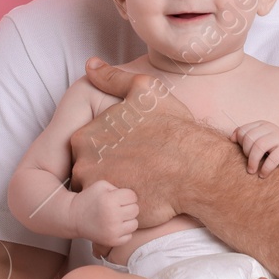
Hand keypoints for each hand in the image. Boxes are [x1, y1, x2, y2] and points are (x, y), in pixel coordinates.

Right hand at [68, 179, 137, 249]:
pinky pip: (129, 236)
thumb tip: (135, 196)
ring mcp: (112, 230)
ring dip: (128, 220)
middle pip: (135, 209)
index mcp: (110, 200)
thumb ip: (118, 187)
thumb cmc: (89, 199)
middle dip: (128, 207)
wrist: (73, 217)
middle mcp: (112, 216)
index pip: (133, 196)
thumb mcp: (101, 185)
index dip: (126, 196)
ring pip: (135, 223)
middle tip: (117, 207)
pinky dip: (123, 232)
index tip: (118, 198)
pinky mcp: (112, 241)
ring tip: (117, 217)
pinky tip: (114, 226)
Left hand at [70, 58, 202, 226]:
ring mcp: (96, 191)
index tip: (132, 150)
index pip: (87, 148)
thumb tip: (90, 65)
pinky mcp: (111, 213)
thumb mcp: (143, 90)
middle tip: (139, 167)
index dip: (111, 149)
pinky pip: (112, 212)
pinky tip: (145, 197)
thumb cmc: (172, 127)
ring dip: (116, 188)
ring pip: (100, 192)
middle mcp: (82, 164)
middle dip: (109, 170)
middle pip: (90, 171)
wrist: (196, 167)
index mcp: (84, 136)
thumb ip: (111, 78)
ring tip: (143, 182)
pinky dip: (125, 206)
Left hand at [233, 120, 278, 176]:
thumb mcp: (260, 143)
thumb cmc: (275, 152)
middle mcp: (271, 128)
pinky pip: (272, 158)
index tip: (242, 155)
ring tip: (252, 171)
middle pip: (250, 138)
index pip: (243, 131)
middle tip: (249, 165)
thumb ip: (247, 139)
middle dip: (246, 153)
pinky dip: (265, 168)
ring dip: (253, 161)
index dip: (239, 144)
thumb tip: (231, 138)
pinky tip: (263, 174)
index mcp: (262, 125)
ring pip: (259, 146)